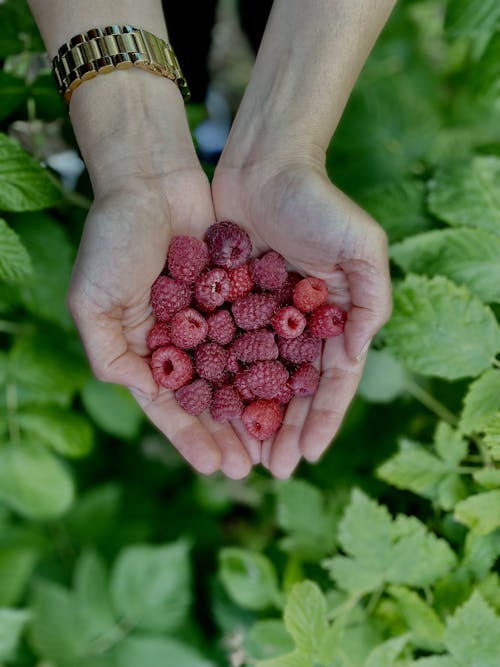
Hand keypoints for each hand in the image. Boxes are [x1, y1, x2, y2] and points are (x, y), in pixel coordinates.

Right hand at [67, 168, 254, 479]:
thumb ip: (109, 354)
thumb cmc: (114, 238)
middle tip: (256, 466)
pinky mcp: (238, 293)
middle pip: (210, 396)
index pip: (170, 405)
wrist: (152, 179)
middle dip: (231, 432)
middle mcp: (180, 340)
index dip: (192, 437)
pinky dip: (273, 360)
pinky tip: (293, 386)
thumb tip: (143, 392)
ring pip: (239, 372)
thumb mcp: (93, 301)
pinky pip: (260, 333)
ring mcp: (211, 318)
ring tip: (279, 438)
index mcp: (143, 348)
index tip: (216, 468)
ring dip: (256, 405)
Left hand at [212, 160, 391, 476]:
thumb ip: (370, 300)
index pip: (330, 381)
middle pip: (290, 390)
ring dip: (249, 419)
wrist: (263, 165)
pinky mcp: (224, 305)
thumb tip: (359, 353)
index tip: (308, 456)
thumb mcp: (361, 247)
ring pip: (254, 381)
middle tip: (272, 469)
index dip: (322, 420)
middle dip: (284, 430)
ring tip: (240, 455)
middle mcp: (295, 326)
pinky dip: (216, 382)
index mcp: (329, 319)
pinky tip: (207, 411)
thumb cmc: (317, 202)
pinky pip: (219, 351)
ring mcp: (258, 318)